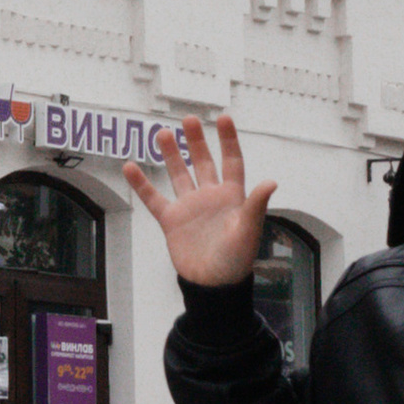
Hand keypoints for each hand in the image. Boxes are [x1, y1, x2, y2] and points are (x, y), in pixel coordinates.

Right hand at [123, 116, 276, 285]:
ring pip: (179, 174)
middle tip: (189, 120)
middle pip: (203, 162)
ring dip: (171, 155)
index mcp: (232, 196)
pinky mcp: (171, 221)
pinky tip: (130, 167)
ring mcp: (190, 207)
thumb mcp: (249, 230)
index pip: (231, 161)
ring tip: (162, 134)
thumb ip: (256, 205)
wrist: (213, 284)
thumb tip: (272, 182)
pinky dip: (142, 184)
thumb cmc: (236, 260)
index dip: (228, 140)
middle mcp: (210, 197)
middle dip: (196, 141)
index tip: (224, 118)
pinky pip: (154, 198)